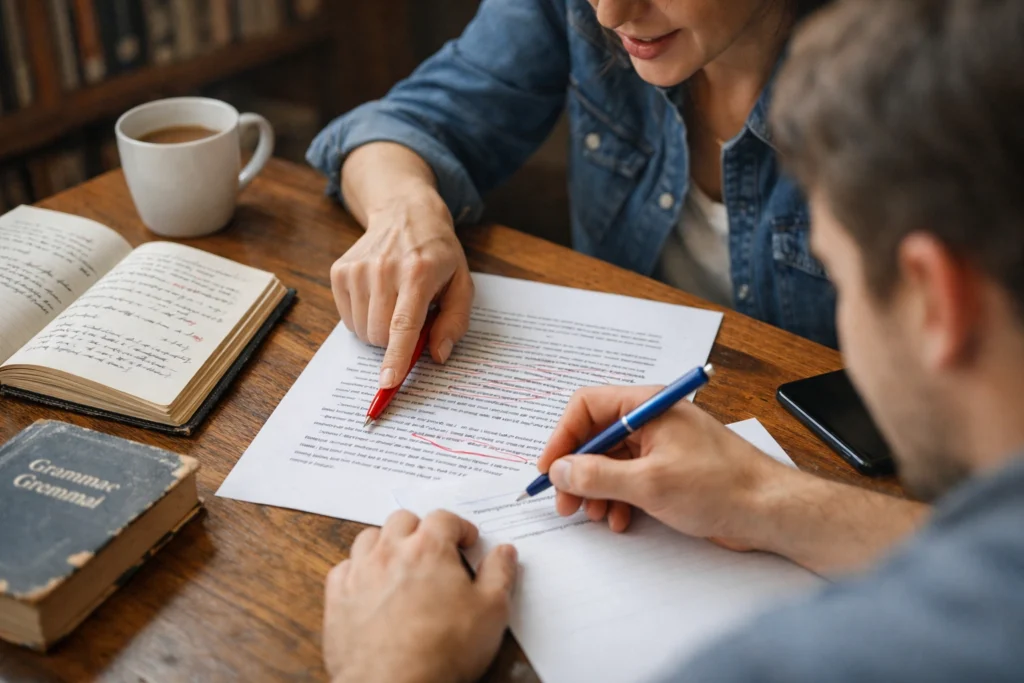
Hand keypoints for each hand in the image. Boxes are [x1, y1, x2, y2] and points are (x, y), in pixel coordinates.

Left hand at [322, 510, 517, 682]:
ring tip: (401, 565)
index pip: (444, 517)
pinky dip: (358, 570)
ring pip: (369, 538)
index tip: (466, 542)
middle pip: (403, 520)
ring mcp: (360, 573)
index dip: (459, 527)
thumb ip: (499, 574)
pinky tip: (372, 587)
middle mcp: (390, 552)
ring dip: (387, 544)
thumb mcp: (491, 612)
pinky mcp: (338, 598)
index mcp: (428, 548)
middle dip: (421, 529)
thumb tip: (504, 552)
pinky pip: (344, 568)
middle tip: (435, 551)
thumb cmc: (441, 651)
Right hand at [331, 190, 473, 387]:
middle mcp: (383, 269)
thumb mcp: (462, 283)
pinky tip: (378, 296)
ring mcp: (357, 269)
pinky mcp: (339, 271)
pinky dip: (364, 318)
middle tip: (410, 319)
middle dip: (395, 342)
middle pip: (380, 335)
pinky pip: (347, 319)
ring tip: (394, 303)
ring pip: (362, 331)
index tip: (388, 382)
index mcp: (418, 273)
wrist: (405, 213)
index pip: (404, 325)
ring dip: (379, 331)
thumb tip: (438, 355)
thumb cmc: (438, 254)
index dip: (396, 357)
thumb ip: (455, 322)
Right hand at [537, 386, 795, 549]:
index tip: (550, 469)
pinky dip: (619, 499)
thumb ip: (597, 475)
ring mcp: (661, 446)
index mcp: (649, 406)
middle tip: (565, 502)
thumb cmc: (721, 486)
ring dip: (597, 490)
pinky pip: (630, 479)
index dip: (563, 437)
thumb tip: (561, 470)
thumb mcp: (649, 483)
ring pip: (610, 462)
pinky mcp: (670, 470)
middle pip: (596, 437)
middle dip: (578, 471)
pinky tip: (620, 519)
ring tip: (596, 515)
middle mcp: (652, 420)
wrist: (769, 510)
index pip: (588, 406)